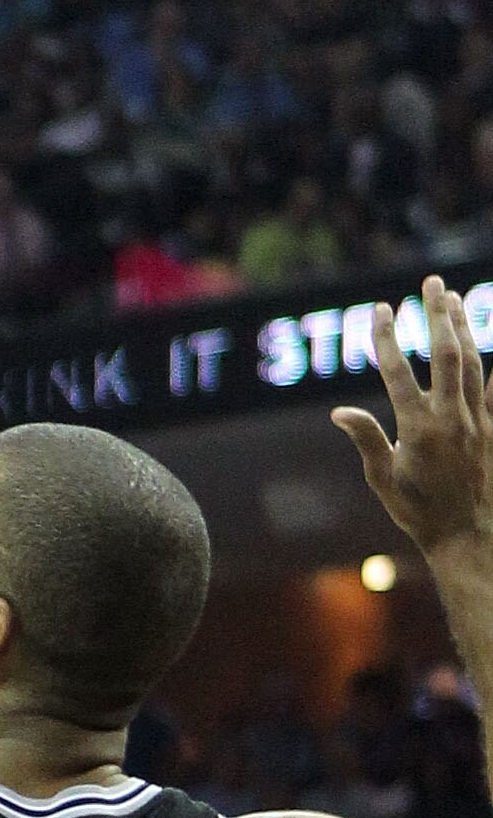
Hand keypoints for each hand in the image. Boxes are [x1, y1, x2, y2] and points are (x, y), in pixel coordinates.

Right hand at [334, 275, 492, 555]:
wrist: (468, 535)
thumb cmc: (419, 512)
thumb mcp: (384, 481)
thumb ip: (367, 440)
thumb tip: (340, 412)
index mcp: (418, 428)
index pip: (398, 371)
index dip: (387, 337)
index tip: (381, 309)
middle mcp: (451, 418)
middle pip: (446, 354)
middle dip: (437, 314)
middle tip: (432, 282)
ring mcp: (476, 421)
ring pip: (474, 362)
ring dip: (464, 327)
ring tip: (454, 299)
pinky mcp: (492, 428)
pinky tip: (491, 339)